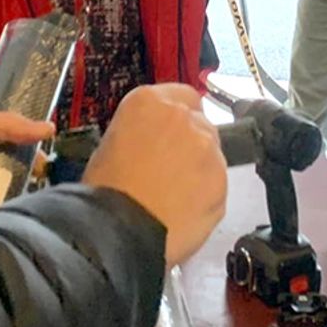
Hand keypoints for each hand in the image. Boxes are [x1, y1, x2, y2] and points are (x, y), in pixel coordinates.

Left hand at [0, 108, 53, 225]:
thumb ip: (4, 124)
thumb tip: (50, 128)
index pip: (15, 156)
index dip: (33, 160)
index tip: (49, 168)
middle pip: (15, 186)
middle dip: (30, 190)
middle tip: (49, 196)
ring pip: (6, 213)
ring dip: (17, 214)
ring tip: (35, 218)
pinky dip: (0, 236)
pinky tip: (15, 236)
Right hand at [83, 84, 227, 267]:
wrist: (117, 231)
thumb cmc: (104, 193)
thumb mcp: (110, 144)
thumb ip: (142, 131)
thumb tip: (155, 142)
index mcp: (149, 102)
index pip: (181, 95)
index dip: (179, 118)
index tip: (173, 134)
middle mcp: (183, 117)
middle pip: (200, 124)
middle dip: (189, 145)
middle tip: (170, 171)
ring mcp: (207, 147)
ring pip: (211, 154)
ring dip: (199, 170)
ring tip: (173, 197)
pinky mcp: (222, 179)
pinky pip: (217, 184)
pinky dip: (206, 196)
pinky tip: (182, 211)